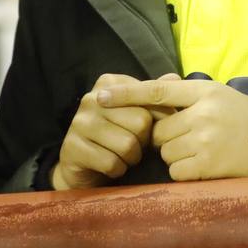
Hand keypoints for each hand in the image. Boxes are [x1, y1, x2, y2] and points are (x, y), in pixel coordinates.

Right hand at [49, 74, 158, 190]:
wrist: (84, 167)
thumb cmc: (117, 136)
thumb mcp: (138, 114)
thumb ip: (156, 98)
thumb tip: (175, 78)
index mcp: (110, 83)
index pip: (150, 99)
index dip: (156, 121)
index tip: (149, 130)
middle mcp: (92, 98)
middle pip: (141, 122)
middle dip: (143, 142)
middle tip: (133, 146)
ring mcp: (79, 122)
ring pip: (128, 144)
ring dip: (131, 158)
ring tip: (122, 156)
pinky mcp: (73, 147)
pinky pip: (111, 163)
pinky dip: (117, 169)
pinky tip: (110, 165)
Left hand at [98, 76, 247, 180]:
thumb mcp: (226, 97)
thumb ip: (193, 96)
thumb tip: (158, 90)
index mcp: (206, 91)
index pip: (158, 89)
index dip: (127, 93)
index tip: (100, 94)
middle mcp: (203, 112)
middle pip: (159, 130)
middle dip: (167, 139)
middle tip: (191, 141)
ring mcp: (205, 139)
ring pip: (166, 153)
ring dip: (177, 157)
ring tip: (204, 153)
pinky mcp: (209, 164)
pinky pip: (177, 171)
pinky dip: (186, 173)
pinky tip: (207, 168)